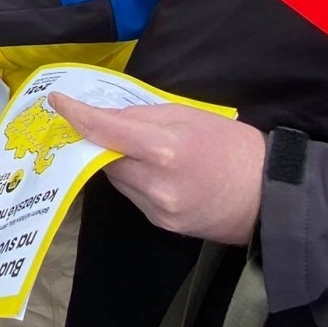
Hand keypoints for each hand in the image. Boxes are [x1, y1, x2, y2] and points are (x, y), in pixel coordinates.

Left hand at [47, 95, 265, 244]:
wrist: (269, 197)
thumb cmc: (233, 147)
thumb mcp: (189, 115)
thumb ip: (143, 115)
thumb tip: (107, 116)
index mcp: (164, 149)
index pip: (104, 130)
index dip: (76, 115)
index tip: (57, 102)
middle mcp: (155, 183)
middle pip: (105, 157)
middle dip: (103, 141)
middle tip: (109, 126)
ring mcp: (157, 209)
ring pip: (117, 178)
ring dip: (119, 162)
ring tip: (147, 151)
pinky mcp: (162, 224)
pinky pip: (134, 195)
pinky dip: (136, 180)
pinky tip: (158, 173)